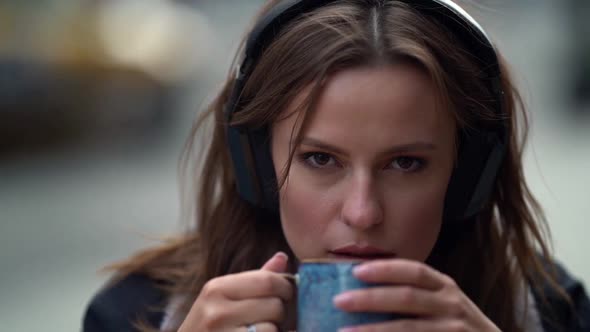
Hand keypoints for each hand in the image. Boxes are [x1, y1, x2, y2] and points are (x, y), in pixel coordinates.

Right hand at [178, 252, 293, 331]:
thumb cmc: (209, 327)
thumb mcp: (223, 298)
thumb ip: (255, 279)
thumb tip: (283, 257)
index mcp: (216, 289)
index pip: (267, 280)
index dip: (286, 286)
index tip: (287, 294)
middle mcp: (216, 312)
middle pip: (274, 305)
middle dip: (281, 313)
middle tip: (272, 318)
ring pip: (273, 328)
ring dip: (276, 331)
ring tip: (260, 331)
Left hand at [332, 259, 500, 331]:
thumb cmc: (456, 325)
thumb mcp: (442, 304)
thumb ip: (414, 295)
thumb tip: (362, 293)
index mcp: (444, 286)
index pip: (414, 270)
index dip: (385, 269)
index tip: (356, 270)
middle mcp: (452, 304)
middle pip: (407, 297)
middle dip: (371, 298)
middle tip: (339, 301)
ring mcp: (455, 328)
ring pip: (408, 328)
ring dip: (373, 330)